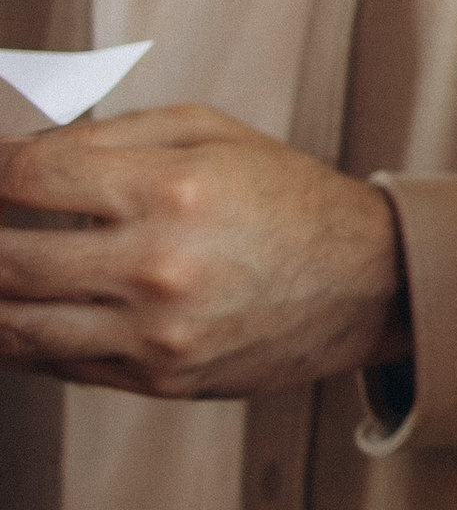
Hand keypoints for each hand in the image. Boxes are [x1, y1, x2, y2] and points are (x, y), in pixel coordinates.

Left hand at [0, 106, 406, 396]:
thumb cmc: (286, 195)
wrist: (368, 282)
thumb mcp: (210, 130)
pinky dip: (20, 338)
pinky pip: (58, 364)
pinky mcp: (161, 379)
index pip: (29, 177)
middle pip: (6, 259)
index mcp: (171, 190)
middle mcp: (159, 266)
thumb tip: (14, 153)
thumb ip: (108, 132)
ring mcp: (157, 334)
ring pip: (16, 328)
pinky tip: (14, 310)